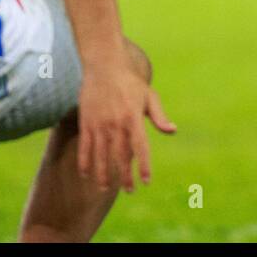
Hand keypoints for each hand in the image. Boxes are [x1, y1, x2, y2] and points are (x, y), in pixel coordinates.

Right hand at [77, 41, 176, 192]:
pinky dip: (84, 162)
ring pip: (100, 155)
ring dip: (103, 174)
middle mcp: (116, 123)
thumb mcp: (149, 96)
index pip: (140, 147)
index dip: (143, 166)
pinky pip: (85, 146)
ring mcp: (99, 124)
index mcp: (133, 118)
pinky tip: (86, 174)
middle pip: (120, 156)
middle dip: (124, 176)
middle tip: (130, 191)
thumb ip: (159, 116)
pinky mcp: (86, 122)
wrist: (104, 65)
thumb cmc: (130, 82)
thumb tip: (172, 131)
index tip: (147, 181)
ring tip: (106, 189)